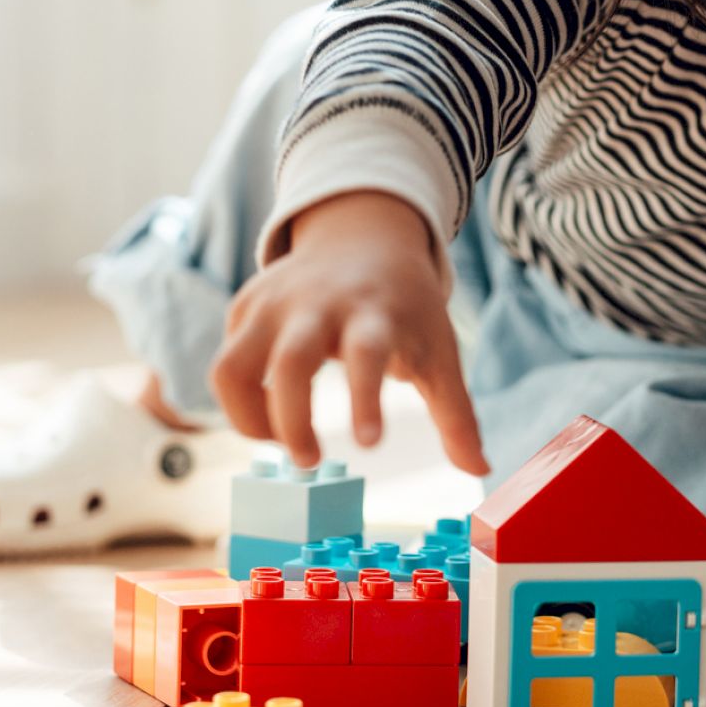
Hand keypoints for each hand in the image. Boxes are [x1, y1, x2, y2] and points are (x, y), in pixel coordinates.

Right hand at [209, 189, 489, 477]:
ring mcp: (274, 303)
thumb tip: (480, 470)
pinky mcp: (245, 306)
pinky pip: (225, 363)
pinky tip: (269, 412)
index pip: (367, 353)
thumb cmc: (407, 308)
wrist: (365, 236)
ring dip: (248, 417)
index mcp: (375, 313)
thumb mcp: (440, 352)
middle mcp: (319, 305)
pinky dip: (240, 400)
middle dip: (292, 421)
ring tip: (278, 443)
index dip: (365, 398)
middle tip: (309, 462)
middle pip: (291, 362)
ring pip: (233, 365)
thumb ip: (457, 415)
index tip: (370, 445)